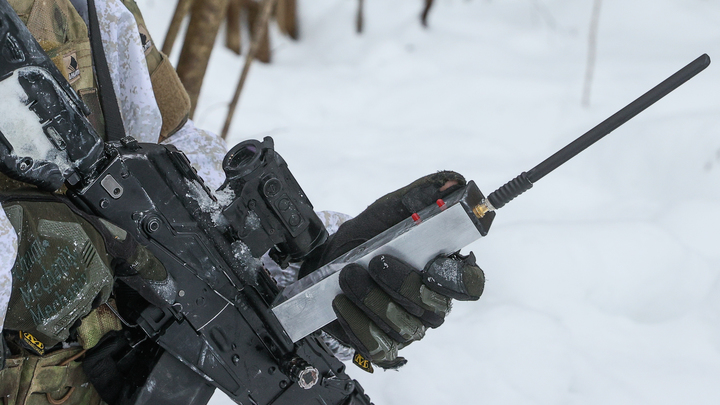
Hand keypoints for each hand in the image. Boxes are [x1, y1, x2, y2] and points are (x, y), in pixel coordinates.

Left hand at [300, 171, 484, 369]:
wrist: (328, 264)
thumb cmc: (367, 239)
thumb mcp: (388, 211)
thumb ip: (419, 196)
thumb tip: (452, 181)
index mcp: (444, 271)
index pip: (470, 284)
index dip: (458, 278)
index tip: (431, 263)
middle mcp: (433, 304)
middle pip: (433, 306)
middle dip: (401, 283)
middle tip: (373, 262)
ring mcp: (410, 329)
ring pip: (403, 326)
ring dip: (372, 299)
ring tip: (348, 277)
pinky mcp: (383, 346)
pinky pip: (377, 345)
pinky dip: (356, 322)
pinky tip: (341, 302)